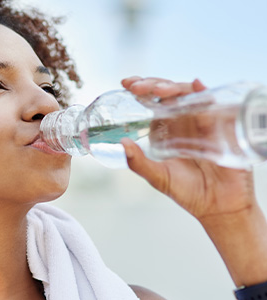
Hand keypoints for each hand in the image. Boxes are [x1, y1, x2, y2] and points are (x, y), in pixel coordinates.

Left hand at [119, 76, 256, 221]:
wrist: (219, 206)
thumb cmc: (188, 192)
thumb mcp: (158, 177)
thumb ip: (138, 163)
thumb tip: (121, 144)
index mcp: (166, 129)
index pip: (152, 102)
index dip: (141, 88)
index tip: (126, 84)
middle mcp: (184, 121)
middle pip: (169, 93)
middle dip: (153, 84)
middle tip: (138, 87)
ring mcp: (203, 121)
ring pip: (188, 94)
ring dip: (174, 87)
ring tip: (159, 91)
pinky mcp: (221, 126)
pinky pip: (214, 104)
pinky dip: (204, 93)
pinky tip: (196, 86)